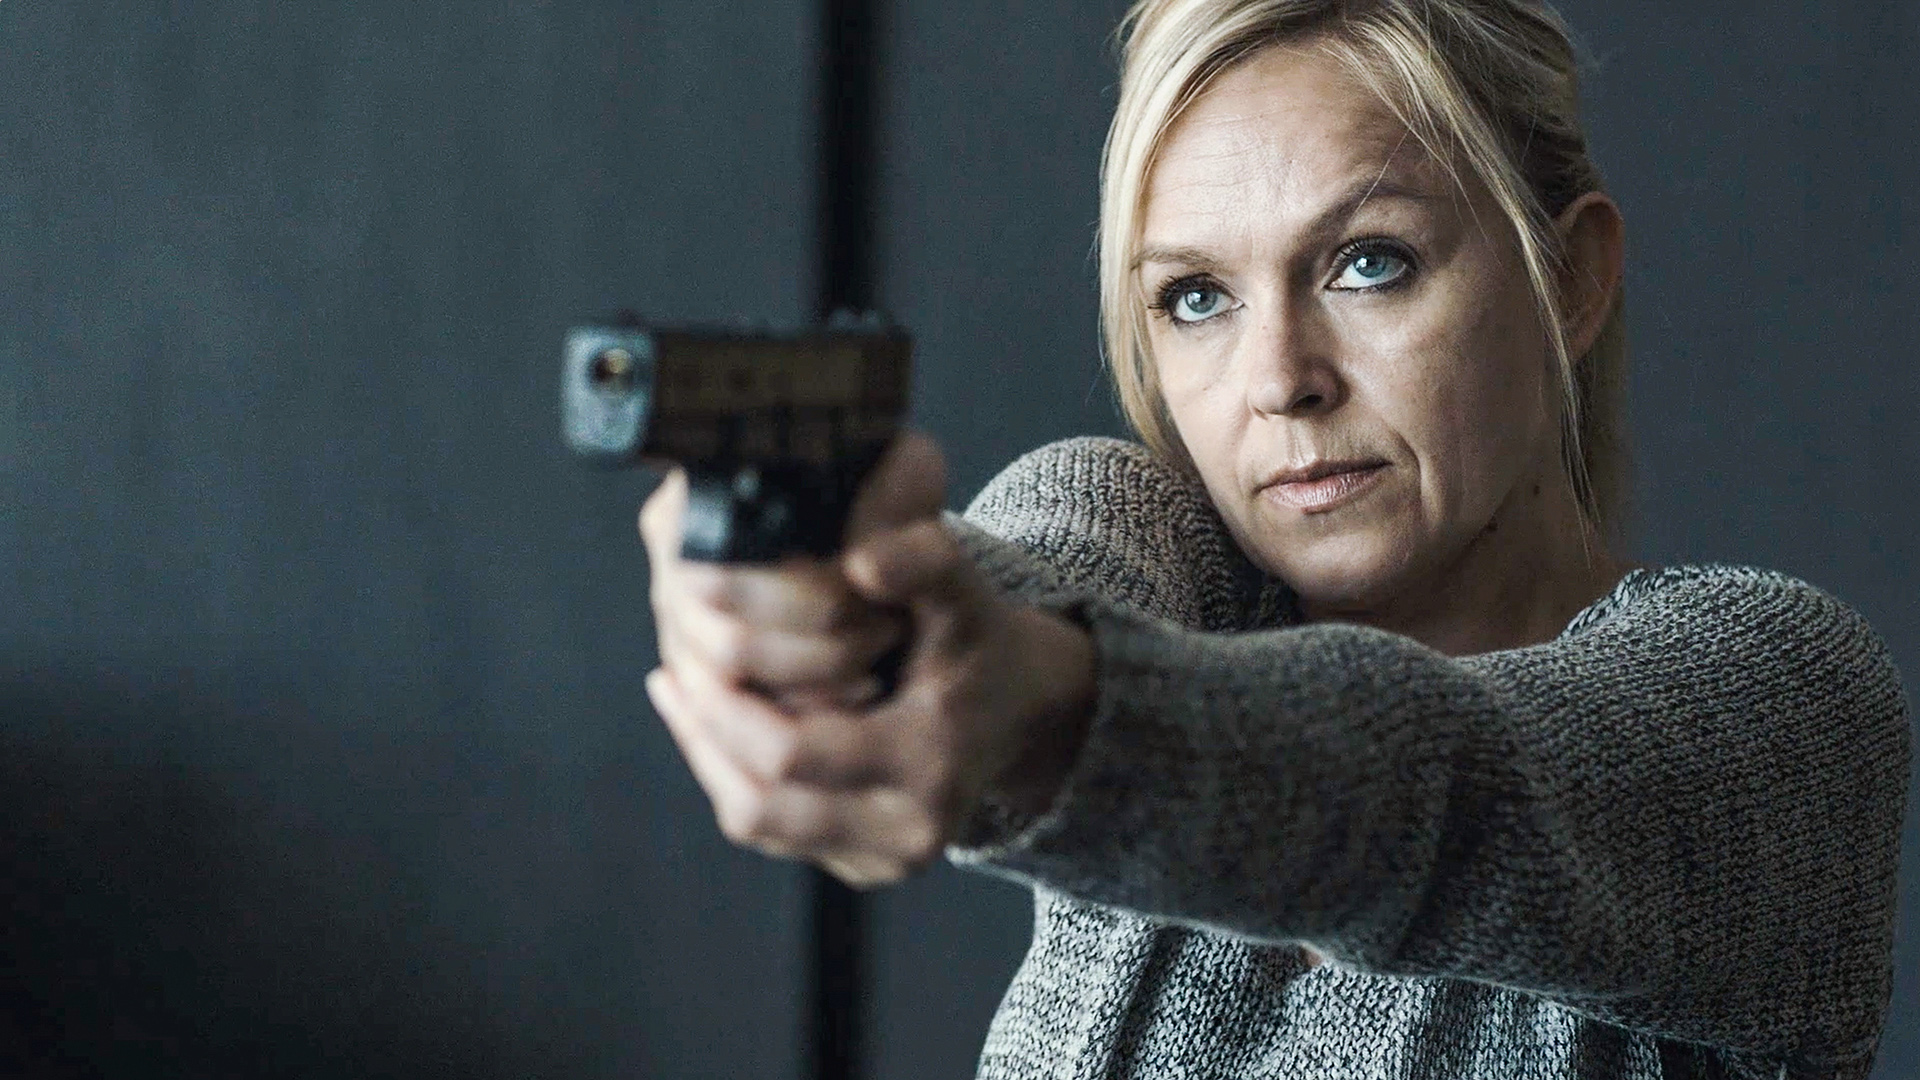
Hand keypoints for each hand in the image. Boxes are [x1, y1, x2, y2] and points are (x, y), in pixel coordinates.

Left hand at [640, 433, 1096, 886]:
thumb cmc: (979, 641)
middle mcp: (910, 831)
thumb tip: (862, 560)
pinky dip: (737, 779)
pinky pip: (776, 832)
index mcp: (930, 763)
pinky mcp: (866, 868)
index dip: (729, 709)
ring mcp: (886, 860)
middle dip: (708, 735)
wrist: (1020, 708)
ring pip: (760, 823)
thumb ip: (924, 561)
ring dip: (712, 759)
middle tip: (672, 674)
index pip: (792, 754)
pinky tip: (715, 726)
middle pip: (763, 802)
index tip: (695, 655)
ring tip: (682, 695)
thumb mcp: (964, 591)